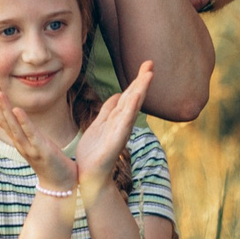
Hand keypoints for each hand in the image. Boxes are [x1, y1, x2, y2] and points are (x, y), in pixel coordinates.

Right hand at [0, 102, 81, 197]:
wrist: (59, 184)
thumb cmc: (46, 162)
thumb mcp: (29, 144)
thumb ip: (14, 131)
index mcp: (17, 140)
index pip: (2, 118)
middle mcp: (19, 143)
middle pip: (5, 119)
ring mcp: (28, 147)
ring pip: (13, 125)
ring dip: (5, 108)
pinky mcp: (40, 150)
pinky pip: (30, 133)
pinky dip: (23, 122)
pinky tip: (17, 110)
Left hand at [72, 58, 153, 193]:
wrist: (89, 175)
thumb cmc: (94, 152)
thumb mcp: (99, 124)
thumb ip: (108, 110)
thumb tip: (118, 94)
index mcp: (117, 119)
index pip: (129, 95)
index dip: (137, 80)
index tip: (146, 65)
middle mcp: (121, 124)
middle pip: (133, 98)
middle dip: (141, 81)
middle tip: (150, 63)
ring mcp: (120, 132)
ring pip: (131, 107)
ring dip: (140, 91)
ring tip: (148, 75)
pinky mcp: (116, 141)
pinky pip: (124, 122)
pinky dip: (131, 109)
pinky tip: (136, 97)